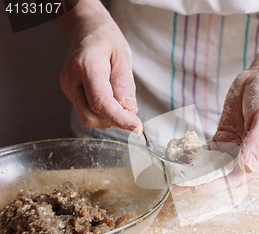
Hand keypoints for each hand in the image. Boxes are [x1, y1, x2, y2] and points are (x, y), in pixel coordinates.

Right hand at [57, 0, 141, 132]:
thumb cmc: (105, 39)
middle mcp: (71, 80)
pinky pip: (88, 111)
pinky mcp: (70, 93)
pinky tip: (110, 97)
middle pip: (91, 116)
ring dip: (109, 118)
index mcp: (86, 67)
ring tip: (119, 99)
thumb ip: (125, 85)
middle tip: (130, 113)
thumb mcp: (123, 56)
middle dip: (114, 120)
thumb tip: (130, 110)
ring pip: (88, 118)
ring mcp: (68, 88)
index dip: (120, 119)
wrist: (85, 29)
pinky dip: (103, 112)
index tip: (136, 126)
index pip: (101, 103)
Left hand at [177, 66, 258, 194]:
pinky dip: (195, 152)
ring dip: (195, 169)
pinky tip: (179, 155)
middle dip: (201, 180)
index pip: (238, 177)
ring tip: (174, 175)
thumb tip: (247, 166)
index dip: (217, 184)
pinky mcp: (223, 135)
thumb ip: (256, 142)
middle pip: (222, 173)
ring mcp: (233, 146)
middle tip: (178, 186)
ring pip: (212, 163)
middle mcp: (246, 155)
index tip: (197, 187)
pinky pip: (207, 148)